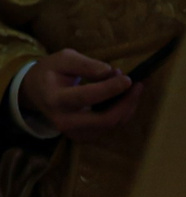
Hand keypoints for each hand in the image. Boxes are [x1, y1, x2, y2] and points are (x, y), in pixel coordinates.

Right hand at [19, 49, 139, 140]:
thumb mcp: (62, 59)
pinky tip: (124, 98)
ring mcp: (76, 133)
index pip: (87, 96)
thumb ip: (85, 64)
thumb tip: (109, 72)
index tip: (127, 79)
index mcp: (55, 99)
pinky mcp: (85, 137)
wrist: (37, 93)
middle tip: (137, 84)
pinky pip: (111, 126)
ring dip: (127, 105)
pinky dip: (122, 112)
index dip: (110, 88)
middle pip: (106, 118)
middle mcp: (65, 121)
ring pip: (112, 124)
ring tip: (129, 86)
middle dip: (126, 102)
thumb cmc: (52, 73)